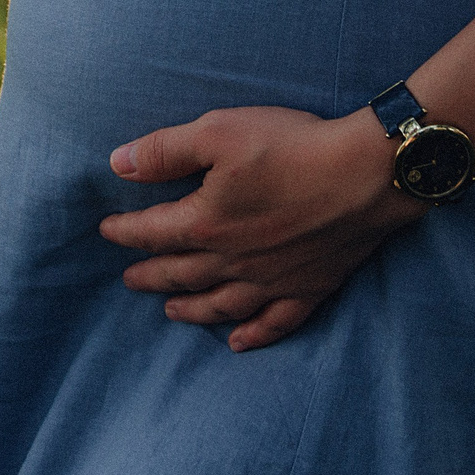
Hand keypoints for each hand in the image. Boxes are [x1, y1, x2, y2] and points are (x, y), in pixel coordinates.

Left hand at [99, 105, 421, 351]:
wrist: (367, 174)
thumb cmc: (292, 147)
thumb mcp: (218, 132)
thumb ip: (164, 151)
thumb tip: (117, 163)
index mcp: (205, 223)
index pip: (152, 232)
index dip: (126, 231)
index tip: (107, 232)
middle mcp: (233, 261)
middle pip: (181, 273)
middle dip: (151, 275)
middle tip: (129, 280)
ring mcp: (272, 280)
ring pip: (221, 304)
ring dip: (192, 309)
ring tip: (170, 312)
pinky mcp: (309, 288)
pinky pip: (274, 322)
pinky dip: (253, 335)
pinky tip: (239, 342)